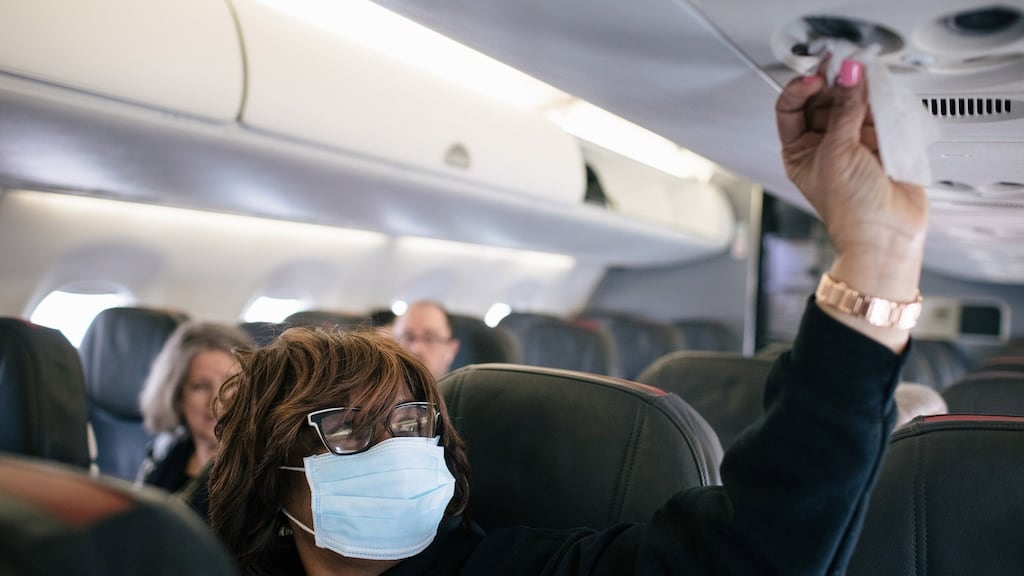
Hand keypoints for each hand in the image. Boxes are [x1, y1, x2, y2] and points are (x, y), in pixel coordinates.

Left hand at [775, 59, 928, 349]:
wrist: (888, 232)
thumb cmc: (852, 209)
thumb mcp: (838, 153)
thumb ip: (845, 110)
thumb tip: (848, 75)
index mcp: (799, 150)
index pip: (791, 107)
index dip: (801, 88)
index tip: (818, 77)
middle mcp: (824, 143)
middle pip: (824, 98)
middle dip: (835, 83)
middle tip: (848, 69)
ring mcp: (852, 141)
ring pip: (852, 101)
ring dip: (860, 89)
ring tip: (868, 80)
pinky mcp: (880, 140)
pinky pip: (878, 111)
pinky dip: (880, 100)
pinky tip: (882, 94)